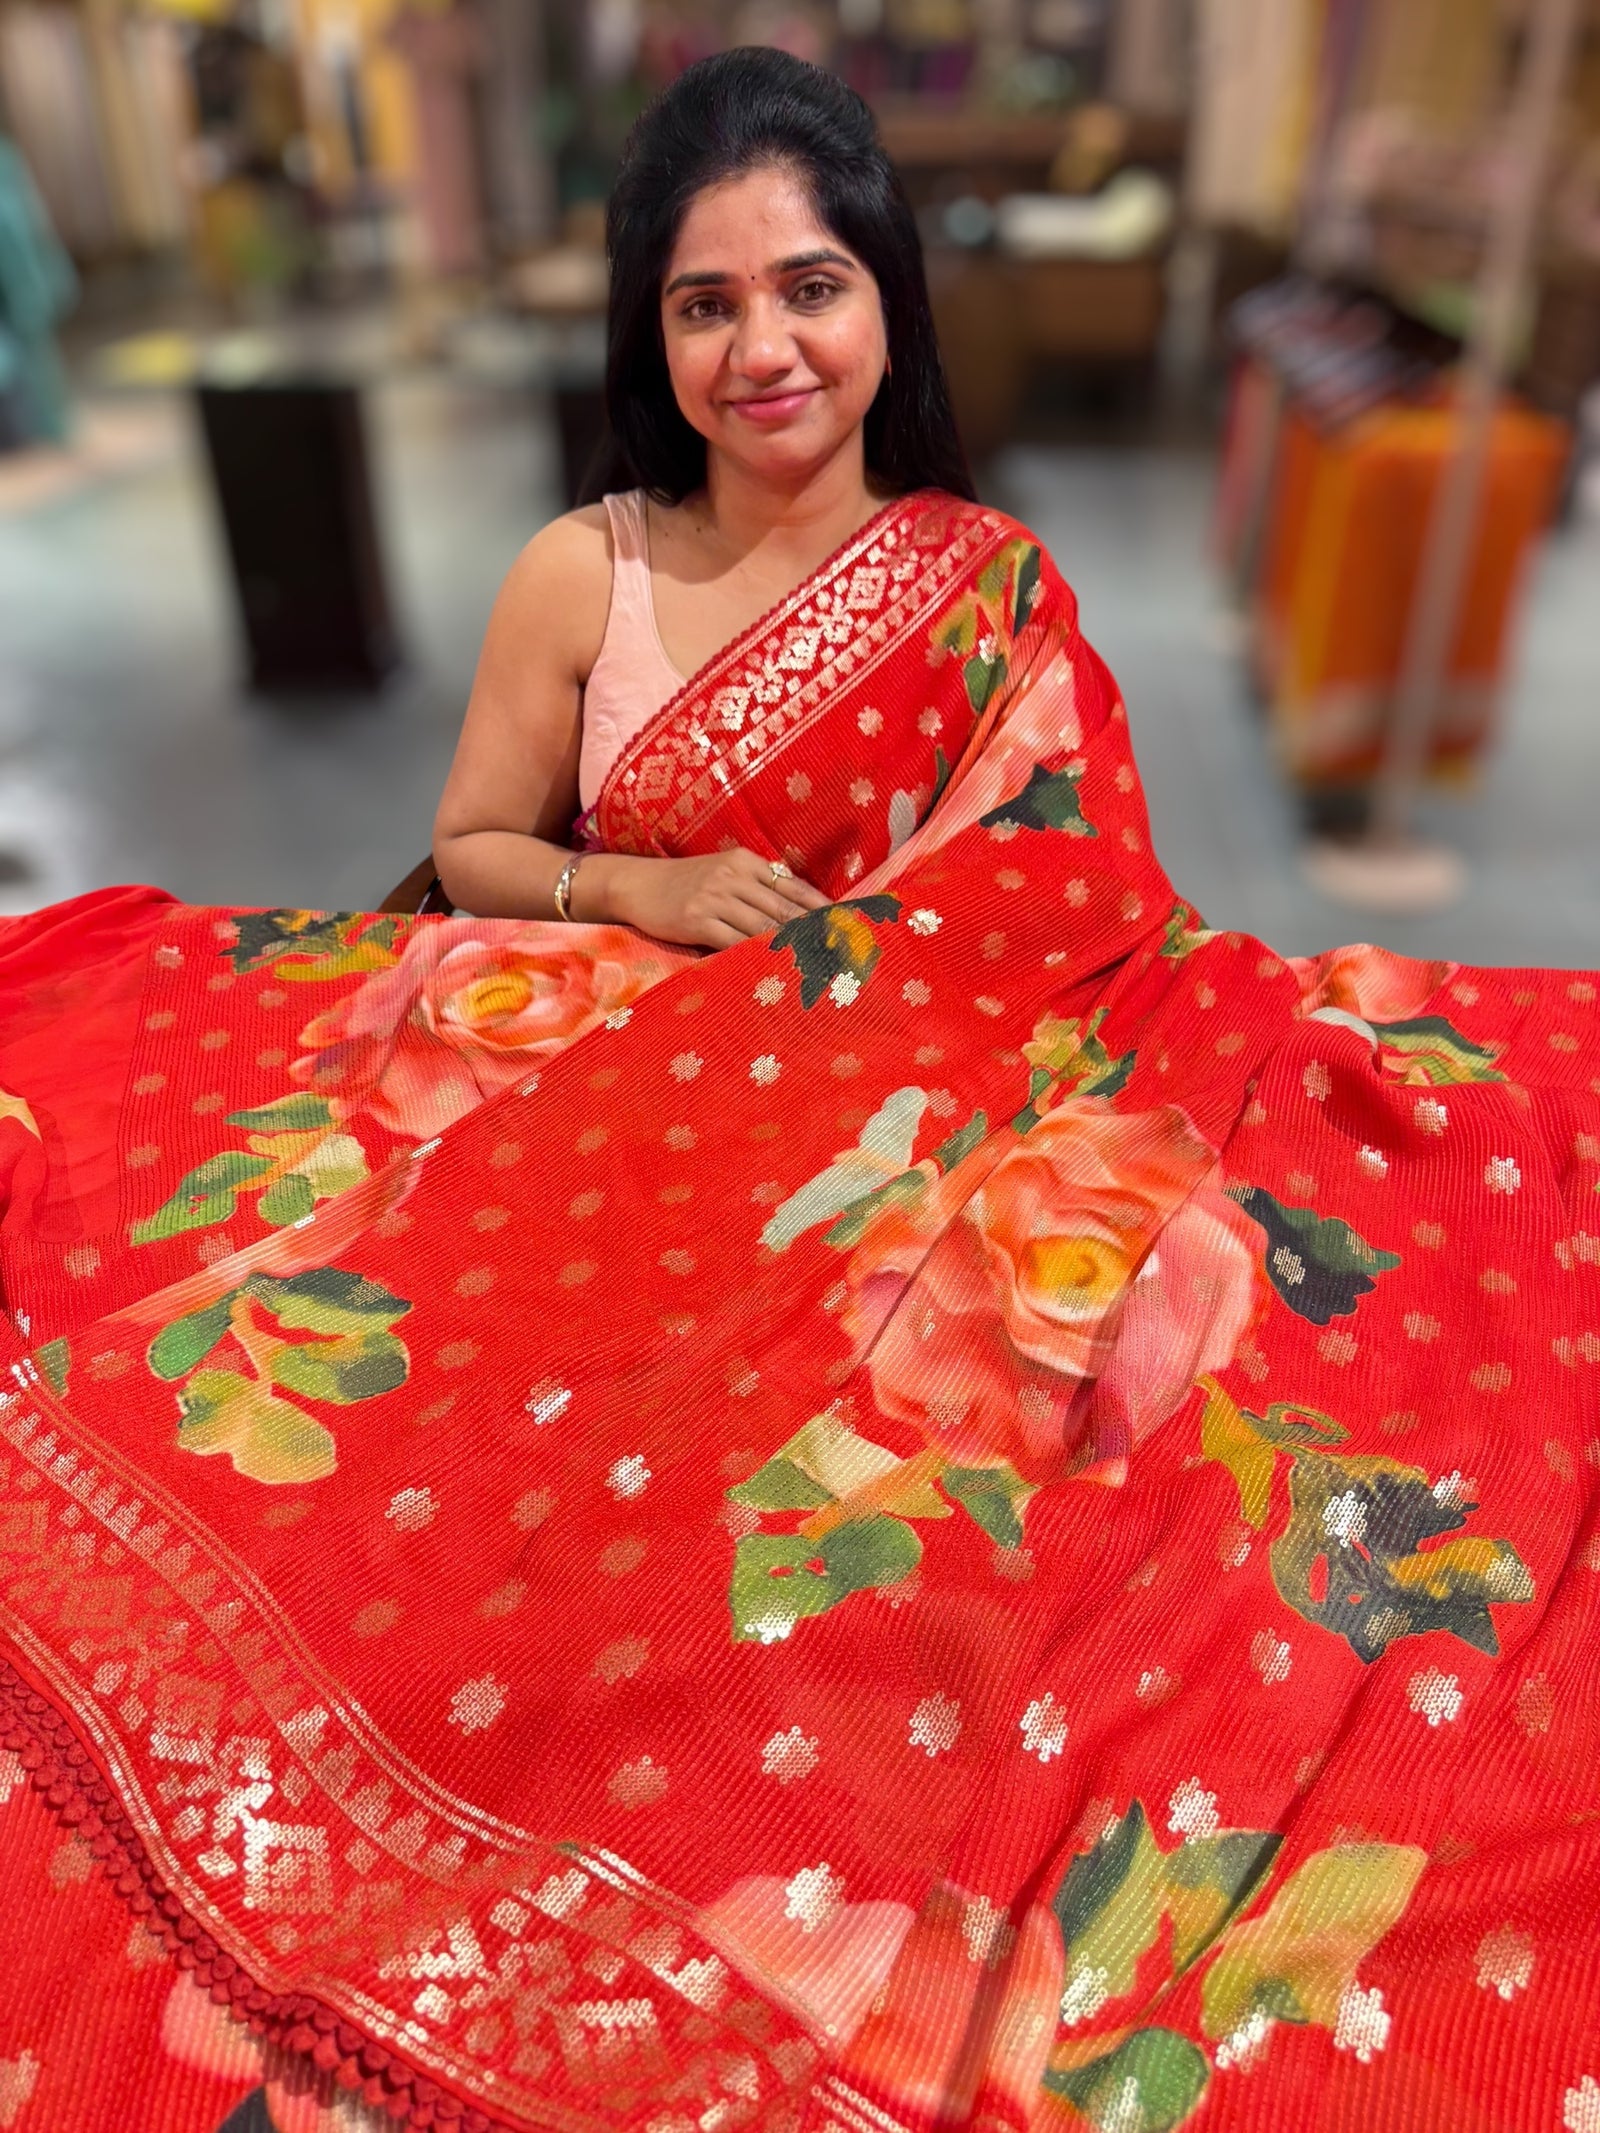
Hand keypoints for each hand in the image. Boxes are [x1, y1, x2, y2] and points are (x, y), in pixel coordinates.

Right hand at [600, 848, 829, 948]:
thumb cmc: (684, 883)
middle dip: (816, 932)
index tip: (848, 926)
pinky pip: (733, 941)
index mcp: (746, 860)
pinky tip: (773, 969)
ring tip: (818, 965)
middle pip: (785, 908)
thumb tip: (798, 908)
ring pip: (764, 926)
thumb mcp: (722, 871)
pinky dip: (755, 956)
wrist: (635, 884)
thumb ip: (757, 886)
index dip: (823, 909)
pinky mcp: (696, 919)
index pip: (795, 887)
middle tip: (843, 951)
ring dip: (792, 948)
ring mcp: (714, 896)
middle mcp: (733, 875)